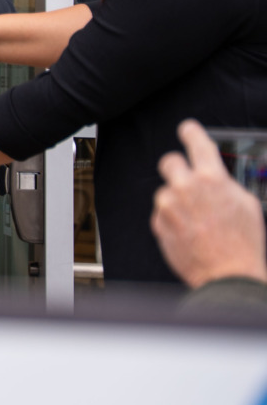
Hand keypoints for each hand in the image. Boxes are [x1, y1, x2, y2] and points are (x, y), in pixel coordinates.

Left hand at [152, 119, 266, 288]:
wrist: (228, 275)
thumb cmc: (243, 243)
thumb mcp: (246, 204)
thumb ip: (226, 183)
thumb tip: (216, 176)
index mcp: (212, 178)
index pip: (196, 141)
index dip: (191, 132)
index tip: (187, 129)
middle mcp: (185, 187)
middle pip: (170, 160)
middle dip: (179, 167)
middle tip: (188, 179)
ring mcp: (168, 205)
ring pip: (166, 191)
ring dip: (177, 200)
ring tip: (197, 220)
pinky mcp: (158, 223)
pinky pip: (162, 213)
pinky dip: (172, 218)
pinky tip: (190, 231)